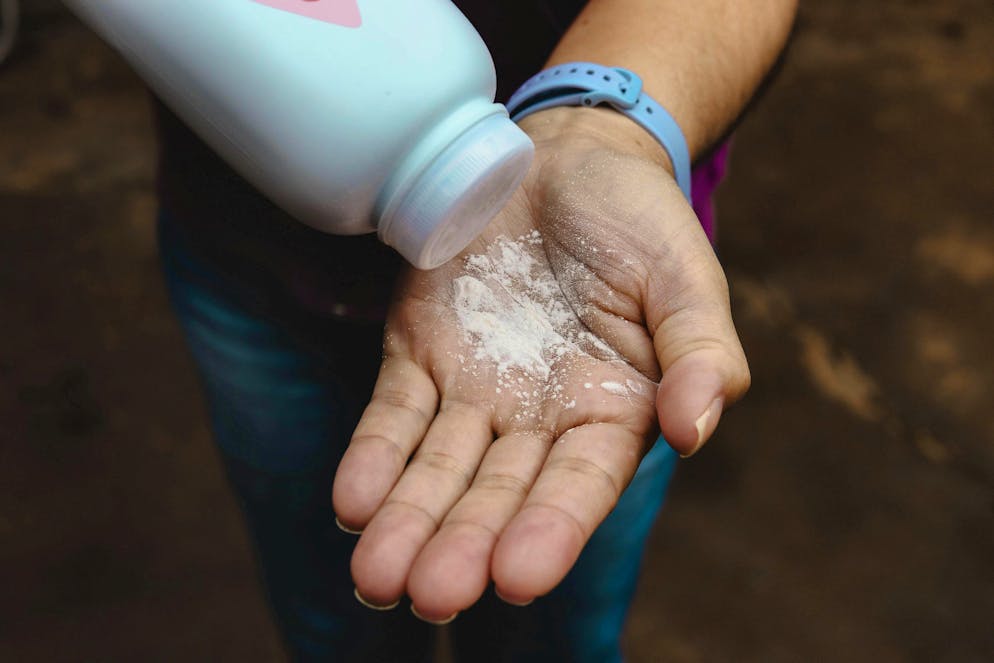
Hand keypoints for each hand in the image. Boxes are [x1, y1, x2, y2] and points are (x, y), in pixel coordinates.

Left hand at [332, 107, 749, 621]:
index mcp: (611, 411)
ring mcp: (474, 391)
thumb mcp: (686, 275)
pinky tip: (351, 502)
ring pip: (438, 468)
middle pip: (498, 493)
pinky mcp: (420, 355)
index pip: (580, 484)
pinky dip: (373, 457)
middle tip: (431, 593)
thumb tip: (695, 427)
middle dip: (464, 543)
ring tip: (376, 574)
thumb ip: (702, 350)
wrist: (565, 159)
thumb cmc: (637, 220)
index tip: (518, 576)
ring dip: (407, 520)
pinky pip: (393, 414)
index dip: (551, 530)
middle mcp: (538, 419)